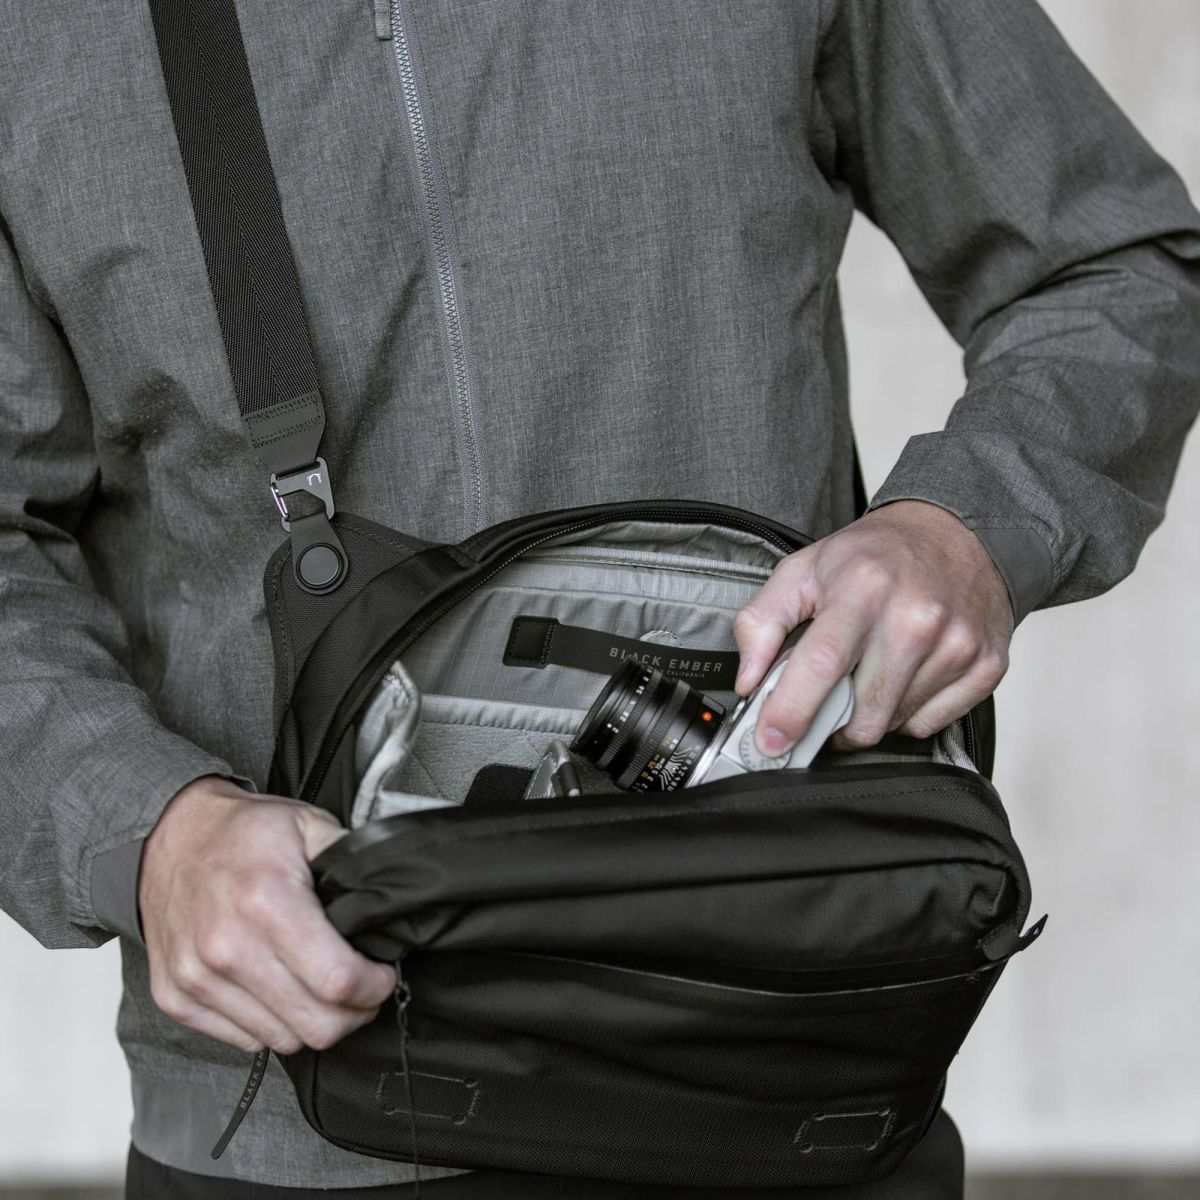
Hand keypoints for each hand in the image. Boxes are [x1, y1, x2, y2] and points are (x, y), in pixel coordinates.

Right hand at [138, 775, 395, 1055]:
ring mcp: (197, 979)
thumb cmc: (244, 833)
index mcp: (266, 903)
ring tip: (320, 988)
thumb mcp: (309, 824)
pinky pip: (243, 1040)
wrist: (170, 836)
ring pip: (282, 1041)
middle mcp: (226, 949)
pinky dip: (270, 1023)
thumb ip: (352, 860)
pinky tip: (280, 989)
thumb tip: (390, 898)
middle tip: (361, 990)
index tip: (381, 974)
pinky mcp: (176, 998)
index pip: (337, 981)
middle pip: (314, 1025)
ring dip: (311, 1020)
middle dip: (353, 1013)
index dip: (374, 987)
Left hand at [733, 500, 1013, 755]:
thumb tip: (749, 680)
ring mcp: (956, 643)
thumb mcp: (802, 571)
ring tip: (869, 671)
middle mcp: (916, 617)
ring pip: (893, 723)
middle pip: (862, 712)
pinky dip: (907, 712)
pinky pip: (930, 723)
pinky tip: (904, 676)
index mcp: (863, 589)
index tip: (771, 740)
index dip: (791, 710)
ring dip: (870, 713)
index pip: (822, 663)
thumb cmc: (875, 556)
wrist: (954, 533)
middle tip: (825, 697)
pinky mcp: (986, 664)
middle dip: (831, 720)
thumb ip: (761, 622)